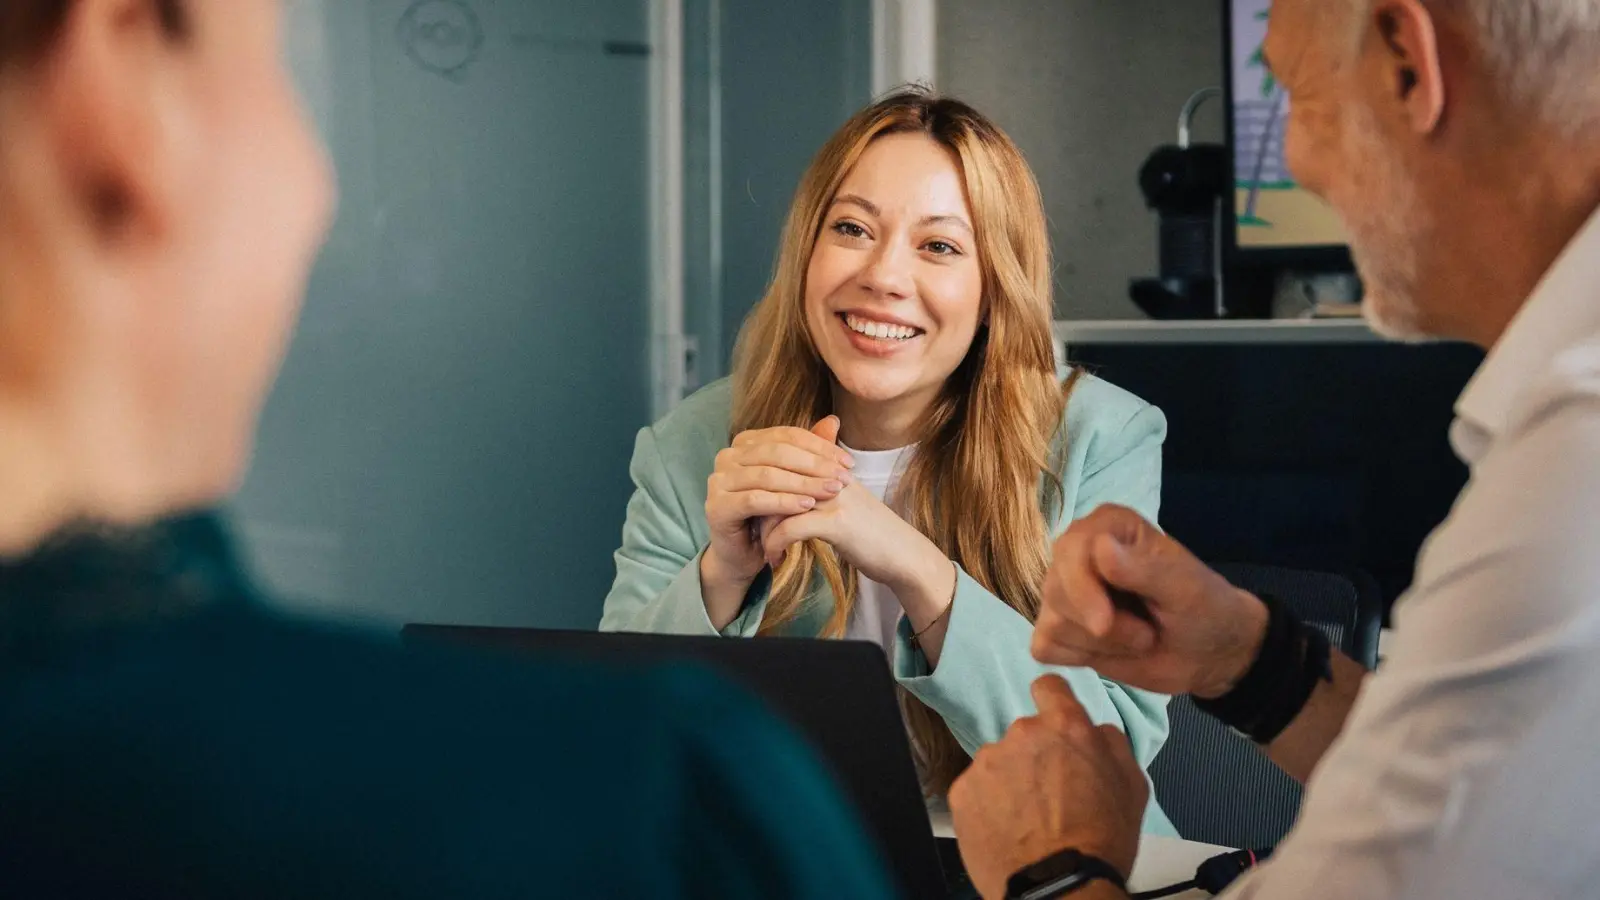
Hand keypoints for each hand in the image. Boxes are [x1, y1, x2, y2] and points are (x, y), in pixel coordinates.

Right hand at [701, 417, 854, 592]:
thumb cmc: (771, 515)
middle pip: (777, 453)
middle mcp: (727, 456)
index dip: (820, 447)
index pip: (786, 436)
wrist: (744, 554)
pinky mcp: (717, 506)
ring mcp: (718, 481)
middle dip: (814, 466)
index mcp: (744, 443)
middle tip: (842, 478)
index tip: (849, 463)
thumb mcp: (793, 482)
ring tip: (830, 492)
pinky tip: (807, 507)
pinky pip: (755, 499)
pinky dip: (783, 502)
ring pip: (767, 476)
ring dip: (803, 484)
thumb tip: (833, 421)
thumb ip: (809, 453)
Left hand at [760, 478, 951, 618]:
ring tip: (760, 544)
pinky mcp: (837, 522)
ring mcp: (834, 496)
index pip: (781, 459)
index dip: (760, 480)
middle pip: (775, 477)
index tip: (749, 503)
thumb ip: (813, 486)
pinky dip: (775, 544)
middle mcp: (830, 475)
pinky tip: (774, 557)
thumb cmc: (869, 529)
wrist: (902, 553)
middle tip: (748, 525)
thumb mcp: (840, 499)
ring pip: (779, 502)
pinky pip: (790, 527)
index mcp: (829, 465)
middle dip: (756, 504)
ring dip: (763, 528)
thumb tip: (780, 485)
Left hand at [949, 676, 1146, 899]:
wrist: (1061, 887)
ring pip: (999, 763)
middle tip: (1050, 795)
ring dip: (1010, 781)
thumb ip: (1110, 742)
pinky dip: (988, 805)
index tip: (1053, 721)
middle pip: (1025, 735)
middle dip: (1035, 757)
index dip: (1053, 701)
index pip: (1049, 687)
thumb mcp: (1132, 785)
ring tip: (1027, 819)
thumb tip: (1093, 727)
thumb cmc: (1103, 839)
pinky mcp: (962, 791)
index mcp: (1065, 727)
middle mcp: (1021, 734)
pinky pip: (976, 789)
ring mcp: (987, 762)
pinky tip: (1006, 830)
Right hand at [1031, 505, 1267, 699]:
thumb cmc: (1204, 610)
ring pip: (1051, 623)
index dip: (1081, 588)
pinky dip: (1078, 658)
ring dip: (1099, 645)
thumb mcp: (1184, 590)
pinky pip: (1044, 647)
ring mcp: (1065, 591)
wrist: (1210, 653)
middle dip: (1101, 626)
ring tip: (1138, 640)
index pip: (1070, 549)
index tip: (1103, 624)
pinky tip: (1110, 653)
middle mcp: (1078, 553)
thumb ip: (1143, 570)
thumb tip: (1099, 547)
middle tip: (1146, 635)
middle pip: (1056, 590)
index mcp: (1109, 527)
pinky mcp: (1059, 628)